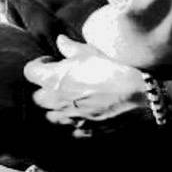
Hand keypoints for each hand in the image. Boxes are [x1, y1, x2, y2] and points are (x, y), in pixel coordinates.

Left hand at [24, 35, 147, 134]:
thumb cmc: (115, 70)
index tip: (51, 61)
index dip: (38, 65)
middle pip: (37, 97)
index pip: (29, 72)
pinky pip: (71, 130)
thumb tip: (61, 40)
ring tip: (70, 99)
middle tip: (60, 82)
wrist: (142, 97)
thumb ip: (71, 48)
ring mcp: (71, 118)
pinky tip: (85, 114)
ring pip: (51, 116)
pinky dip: (73, 123)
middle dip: (45, 89)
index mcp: (54, 79)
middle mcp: (58, 101)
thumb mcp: (92, 53)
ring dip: (56, 108)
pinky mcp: (86, 131)